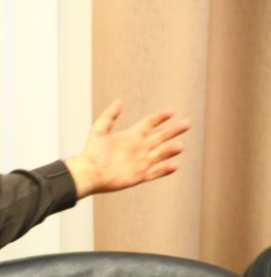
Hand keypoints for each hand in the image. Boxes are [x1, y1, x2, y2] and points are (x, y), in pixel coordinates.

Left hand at [65, 99, 190, 198]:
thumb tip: (119, 100)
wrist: (88, 173)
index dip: (160, 117)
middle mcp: (138, 148)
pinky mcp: (139, 175)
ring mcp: (140, 162)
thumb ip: (109, 115)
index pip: (149, 124)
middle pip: (160, 137)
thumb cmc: (91, 152)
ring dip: (171, 150)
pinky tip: (175, 165)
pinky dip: (165, 169)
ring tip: (180, 146)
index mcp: (131, 136)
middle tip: (187, 123)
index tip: (171, 111)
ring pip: (161, 154)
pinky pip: (156, 172)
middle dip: (174, 130)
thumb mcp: (99, 130)